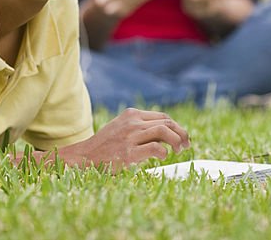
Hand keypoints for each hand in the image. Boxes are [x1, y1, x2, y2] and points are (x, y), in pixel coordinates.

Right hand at [59, 108, 189, 171]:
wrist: (84, 156)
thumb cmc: (105, 145)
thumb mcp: (122, 128)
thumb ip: (141, 127)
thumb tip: (168, 134)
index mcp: (132, 114)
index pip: (163, 116)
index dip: (176, 126)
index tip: (183, 138)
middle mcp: (132, 122)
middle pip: (167, 122)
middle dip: (181, 133)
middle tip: (186, 146)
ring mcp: (130, 136)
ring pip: (164, 131)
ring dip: (177, 141)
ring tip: (179, 150)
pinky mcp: (128, 152)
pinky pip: (155, 148)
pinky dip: (164, 152)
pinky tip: (163, 157)